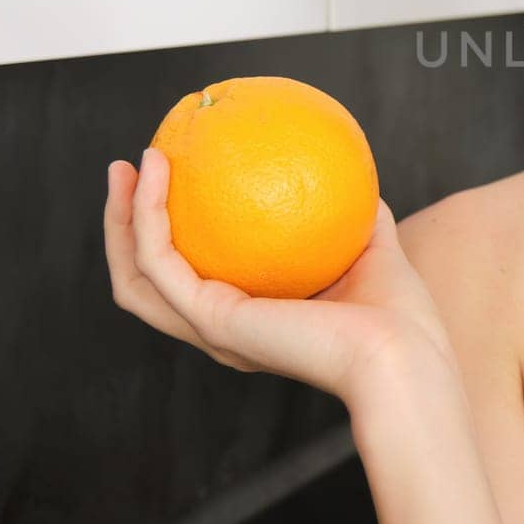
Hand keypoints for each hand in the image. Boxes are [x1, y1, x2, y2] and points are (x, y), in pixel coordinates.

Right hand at [104, 147, 456, 404]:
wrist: (403, 354)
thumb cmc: (400, 316)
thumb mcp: (371, 247)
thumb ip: (353, 212)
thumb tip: (347, 170)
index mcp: (252, 320)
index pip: (192, 279)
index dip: (171, 234)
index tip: (173, 178)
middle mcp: (222, 330)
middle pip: (145, 281)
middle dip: (126, 225)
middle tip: (128, 170)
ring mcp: (211, 329)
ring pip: (134, 277)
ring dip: (120, 220)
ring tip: (123, 169)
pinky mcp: (212, 320)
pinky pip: (158, 261)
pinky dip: (146, 216)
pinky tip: (155, 174)